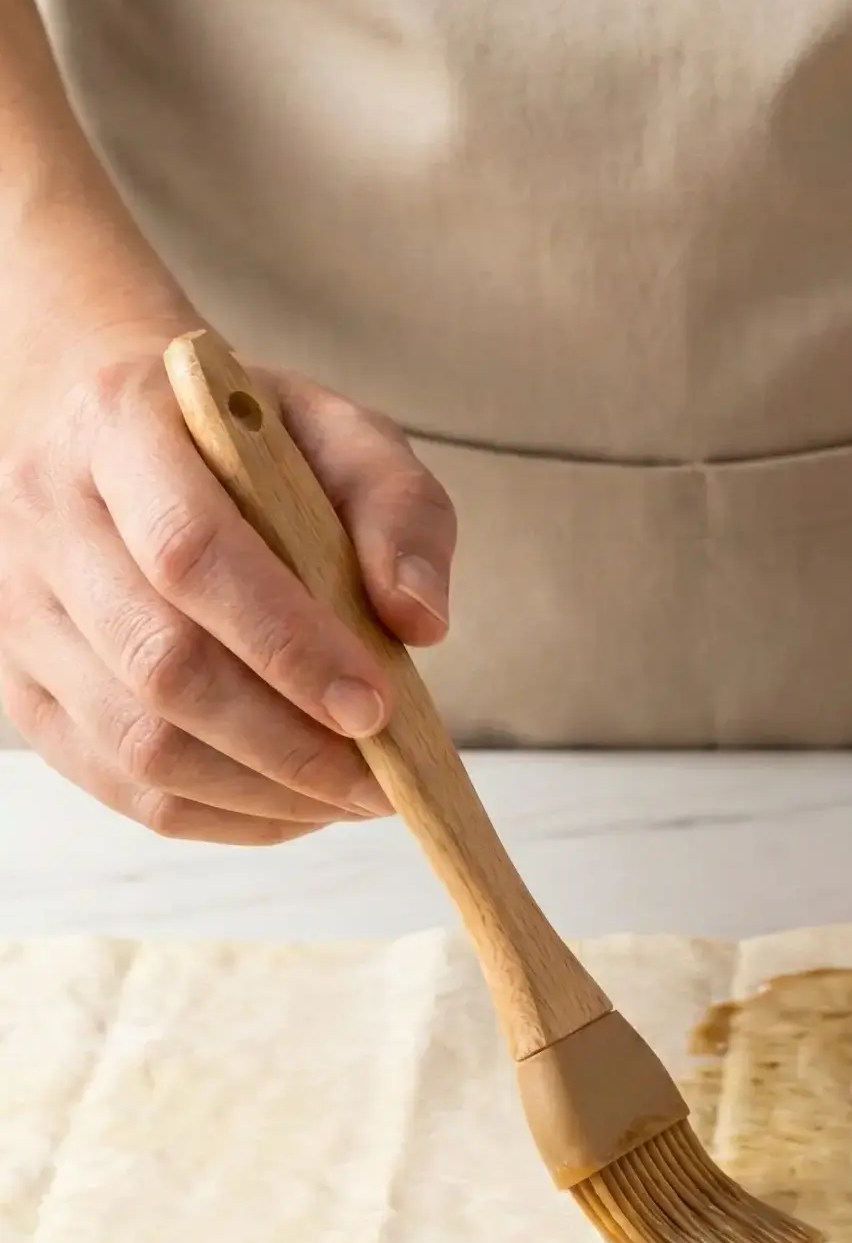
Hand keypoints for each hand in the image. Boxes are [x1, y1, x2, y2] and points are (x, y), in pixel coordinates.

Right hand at [0, 319, 454, 841]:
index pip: (192, 554)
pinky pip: (119, 783)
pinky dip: (221, 816)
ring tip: (353, 797)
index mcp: (121, 427)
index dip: (288, 645)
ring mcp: (20, 607)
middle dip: (288, 743)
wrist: (125, 433)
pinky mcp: (25, 685)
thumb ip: (399, 512)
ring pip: (136, 742)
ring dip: (262, 793)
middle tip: (382, 778)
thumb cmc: (252, 445)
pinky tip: (295, 807)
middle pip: (162, 665)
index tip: (375, 707)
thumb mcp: (345, 437)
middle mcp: (46, 515)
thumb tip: (420, 622)